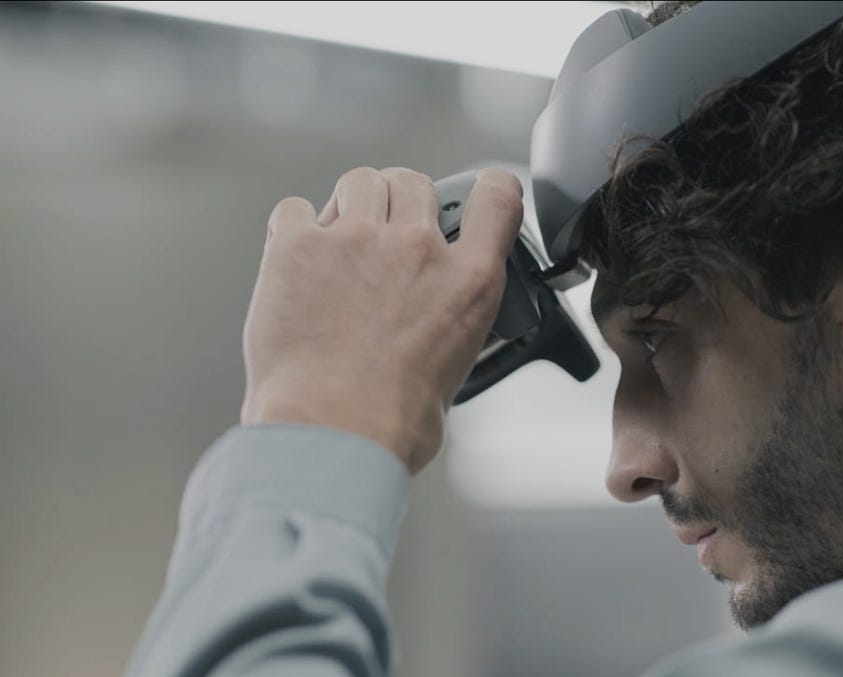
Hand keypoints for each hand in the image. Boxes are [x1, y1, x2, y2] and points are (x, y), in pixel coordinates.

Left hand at [240, 166, 523, 473]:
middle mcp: (417, 249)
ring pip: (360, 181)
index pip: (497, 199)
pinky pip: (295, 209)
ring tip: (340, 243)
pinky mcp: (299, 247)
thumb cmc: (391, 420)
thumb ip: (450, 324)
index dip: (487, 188)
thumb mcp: (458, 366)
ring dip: (352, 204)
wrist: (333, 431)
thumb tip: (431, 331)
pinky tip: (296, 261)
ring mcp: (356, 241)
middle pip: (413, 182)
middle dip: (400, 200)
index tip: (474, 194)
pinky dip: (295, 228)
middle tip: (386, 234)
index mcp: (468, 282)